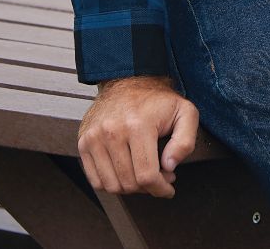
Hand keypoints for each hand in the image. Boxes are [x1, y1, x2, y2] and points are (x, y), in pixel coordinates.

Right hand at [78, 74, 199, 198]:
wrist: (128, 80)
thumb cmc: (158, 100)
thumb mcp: (185, 112)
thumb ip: (185, 141)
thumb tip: (169, 167)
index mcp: (138, 125)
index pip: (146, 176)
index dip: (160, 189)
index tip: (169, 187)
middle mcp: (112, 131)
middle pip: (128, 184)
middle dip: (147, 188)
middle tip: (158, 176)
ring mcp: (95, 137)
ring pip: (111, 186)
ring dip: (129, 188)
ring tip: (142, 173)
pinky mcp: (84, 141)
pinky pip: (95, 180)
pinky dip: (112, 183)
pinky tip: (126, 171)